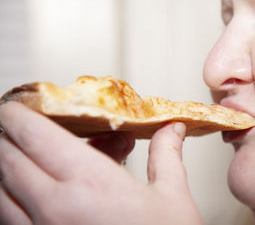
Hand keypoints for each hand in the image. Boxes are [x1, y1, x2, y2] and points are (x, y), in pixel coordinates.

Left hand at [0, 102, 202, 224]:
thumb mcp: (172, 197)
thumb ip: (166, 155)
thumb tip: (171, 130)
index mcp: (91, 182)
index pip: (35, 134)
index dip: (19, 114)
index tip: (17, 106)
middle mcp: (55, 207)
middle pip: (7, 157)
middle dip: (8, 136)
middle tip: (16, 127)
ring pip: (0, 191)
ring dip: (7, 168)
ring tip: (23, 158)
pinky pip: (8, 220)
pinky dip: (10, 200)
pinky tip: (31, 195)